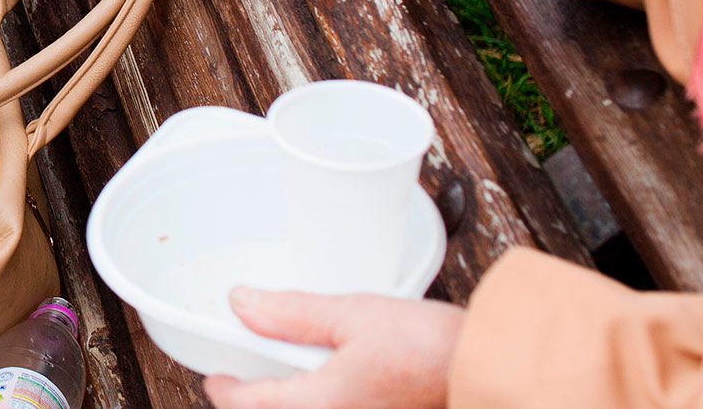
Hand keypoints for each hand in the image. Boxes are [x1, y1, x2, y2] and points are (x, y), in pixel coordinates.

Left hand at [202, 290, 462, 408]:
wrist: (486, 370)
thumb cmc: (430, 346)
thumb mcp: (353, 315)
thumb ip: (292, 314)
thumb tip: (242, 304)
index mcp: (320, 406)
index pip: (248, 404)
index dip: (224, 389)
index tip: (216, 377)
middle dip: (258, 402)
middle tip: (248, 379)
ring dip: (291, 401)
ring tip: (290, 378)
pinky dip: (320, 402)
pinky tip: (329, 383)